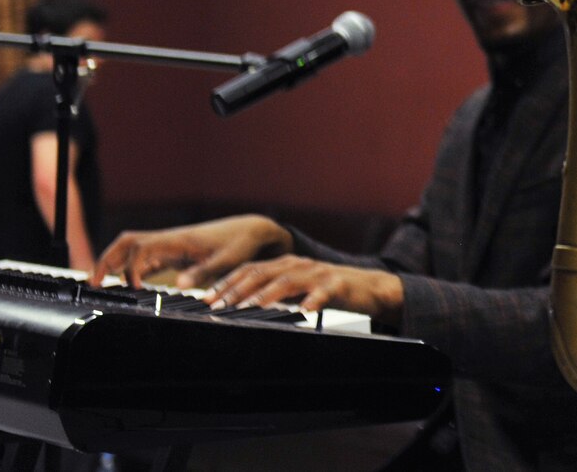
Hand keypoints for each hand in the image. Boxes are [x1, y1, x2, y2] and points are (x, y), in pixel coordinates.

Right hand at [90, 214, 291, 288]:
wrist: (251, 230)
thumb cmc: (240, 244)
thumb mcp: (227, 260)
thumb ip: (204, 272)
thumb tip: (181, 285)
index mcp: (179, 239)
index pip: (142, 248)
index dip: (131, 267)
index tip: (134, 287)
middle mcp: (169, 239)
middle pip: (127, 242)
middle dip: (108, 259)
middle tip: (94, 283)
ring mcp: (170, 245)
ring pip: (132, 248)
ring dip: (114, 262)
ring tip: (100, 284)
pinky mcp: (174, 252)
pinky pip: (145, 257)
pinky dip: (130, 268)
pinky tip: (125, 284)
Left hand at [209, 256, 404, 321]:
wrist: (370, 287)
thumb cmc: (329, 291)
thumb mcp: (297, 289)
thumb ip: (272, 293)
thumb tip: (238, 307)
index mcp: (286, 264)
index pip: (250, 269)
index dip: (227, 283)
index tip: (206, 299)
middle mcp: (300, 264)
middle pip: (263, 272)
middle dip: (238, 289)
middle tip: (218, 306)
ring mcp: (319, 273)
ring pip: (288, 281)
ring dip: (267, 295)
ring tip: (249, 308)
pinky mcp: (339, 284)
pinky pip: (324, 292)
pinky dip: (313, 301)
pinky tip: (304, 311)